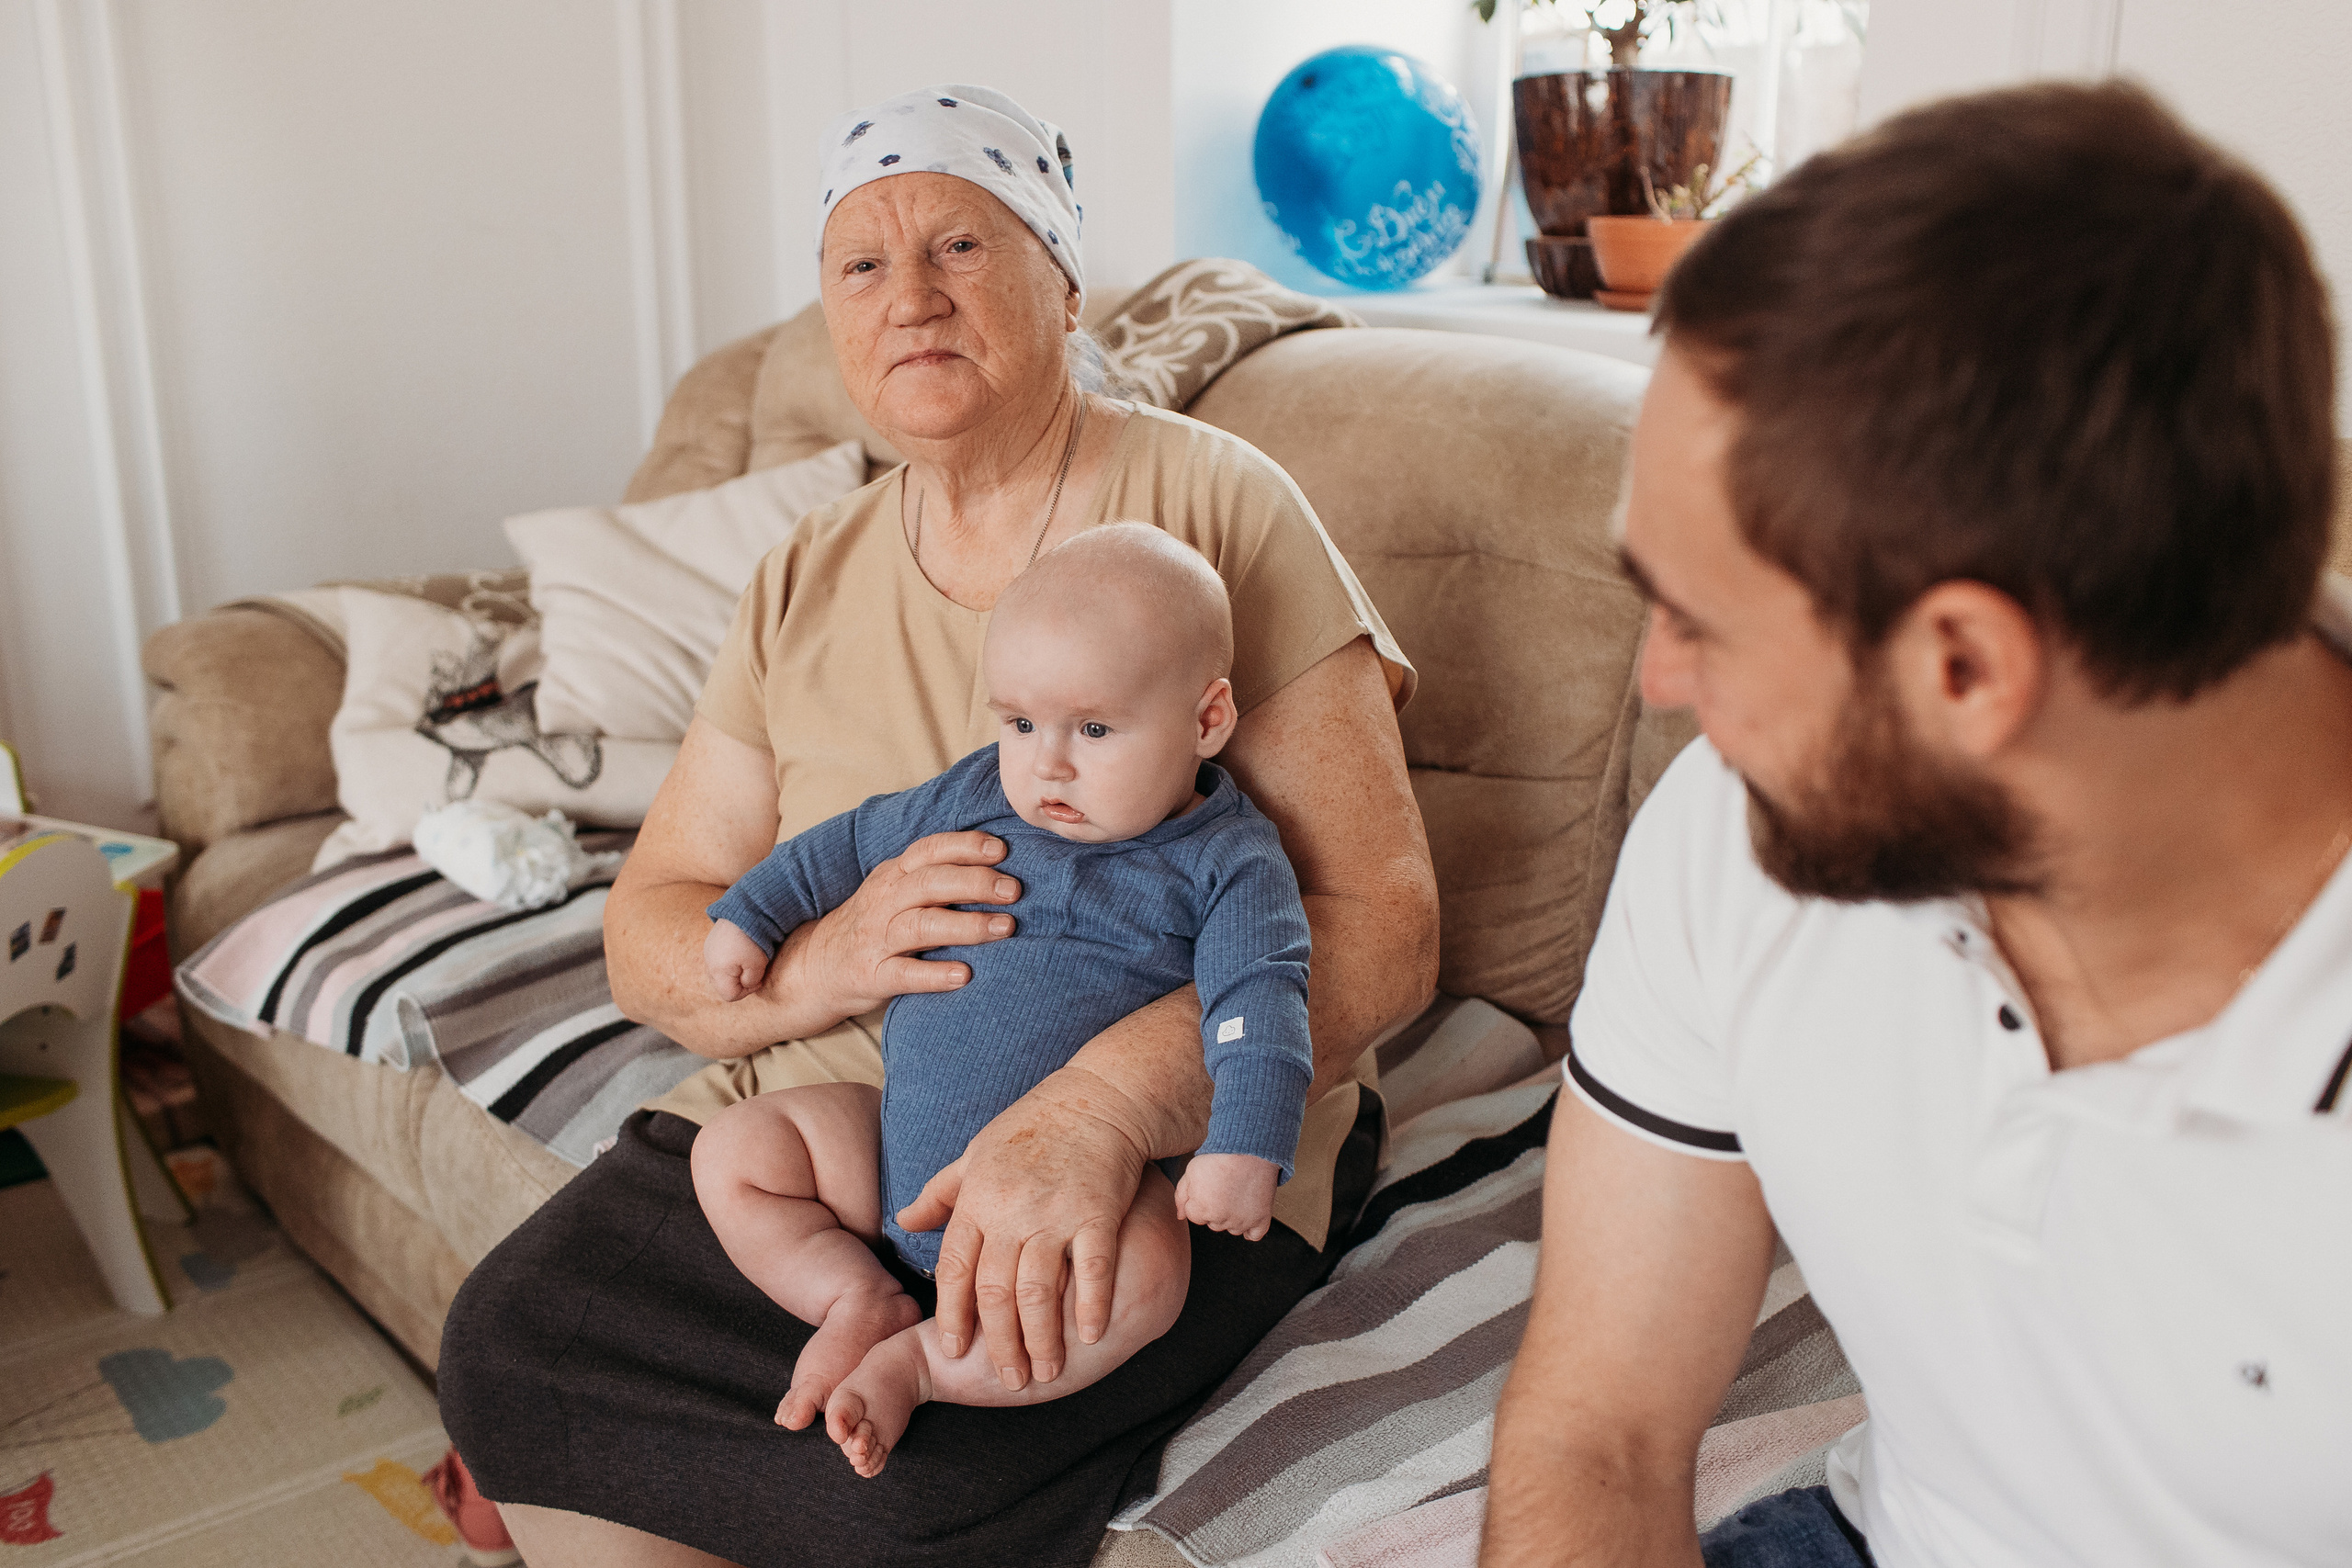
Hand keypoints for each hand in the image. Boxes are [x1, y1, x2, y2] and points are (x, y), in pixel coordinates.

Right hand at [703, 919, 770, 1001]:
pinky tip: (740, 951)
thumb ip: (750, 982)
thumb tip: (745, 984)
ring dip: (733, 971)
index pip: (729, 996)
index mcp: (718, 971)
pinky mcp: (711, 941)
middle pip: (722, 985)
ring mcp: (708, 951)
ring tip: (747, 960)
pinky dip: (728, 960)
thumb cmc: (753, 940)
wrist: (746, 910)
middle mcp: (709, 963)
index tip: (758, 979)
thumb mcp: (757, 966)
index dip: (746, 992)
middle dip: (738, 983)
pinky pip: (718, 959)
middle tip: (754, 972)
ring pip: (719, 973)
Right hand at [776, 831, 1022, 1020]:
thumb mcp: (896, 891)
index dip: (965, 846)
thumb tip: (999, 866)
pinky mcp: (870, 976)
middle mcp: (884, 901)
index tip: (1001, 850)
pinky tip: (964, 975)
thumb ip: (935, 877)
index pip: (929, 850)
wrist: (814, 968)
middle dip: (975, 883)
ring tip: (1004, 928)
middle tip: (1013, 890)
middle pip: (930, 883)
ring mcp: (875, 939)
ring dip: (966, 925)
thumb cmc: (874, 925)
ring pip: (921, 925)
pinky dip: (935, 974)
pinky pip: (904, 974)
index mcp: (894, 875)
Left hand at [895, 1066, 1150, 1391]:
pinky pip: (1092, 1270)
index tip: (955, 1351)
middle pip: (995, 1292)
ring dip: (1042, 1338)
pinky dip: (1091, 1306)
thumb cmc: (1034, 1126)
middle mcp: (1011, 1210)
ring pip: (1038, 1291)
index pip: (955, 1269)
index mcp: (977, 1198)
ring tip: (1045, 1372)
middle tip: (1007, 1379)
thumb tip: (901, 1222)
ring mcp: (1056, 1212)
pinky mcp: (1098, 1212)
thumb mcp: (975, 1154)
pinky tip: (1092, 1335)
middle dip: (999, 1343)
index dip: (953, 1315)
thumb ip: (940, 1195)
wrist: (1100, 1096)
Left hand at [1173, 1153, 1276, 1241]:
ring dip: (1232, 1217)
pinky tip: (1247, 1215)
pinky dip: (1251, 1229)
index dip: (1200, 1199)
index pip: (1194, 1215)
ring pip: (1232, 1228)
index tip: (1209, 1185)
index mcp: (1200, 1210)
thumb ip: (1181, 1196)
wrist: (1248, 1148)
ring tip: (1236, 1194)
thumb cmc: (1219, 1157)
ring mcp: (1242, 1221)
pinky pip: (1254, 1235)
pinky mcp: (1261, 1218)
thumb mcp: (1191, 1171)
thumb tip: (1180, 1216)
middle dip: (1215, 1208)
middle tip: (1223, 1187)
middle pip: (1213, 1222)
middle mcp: (1220, 1220)